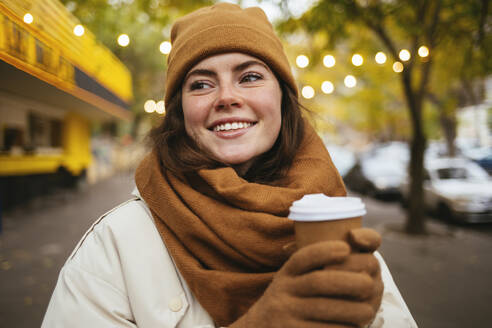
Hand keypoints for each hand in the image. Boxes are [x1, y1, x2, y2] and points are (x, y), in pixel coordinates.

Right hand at [230, 229, 382, 327]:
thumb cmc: (287, 302)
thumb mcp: (290, 281)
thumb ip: (312, 268)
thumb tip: (350, 247)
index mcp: (286, 274)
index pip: (303, 257)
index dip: (324, 250)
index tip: (346, 248)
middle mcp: (283, 291)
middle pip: (318, 281)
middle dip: (349, 281)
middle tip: (369, 284)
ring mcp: (286, 314)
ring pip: (324, 308)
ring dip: (352, 309)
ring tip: (367, 310)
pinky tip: (355, 327)